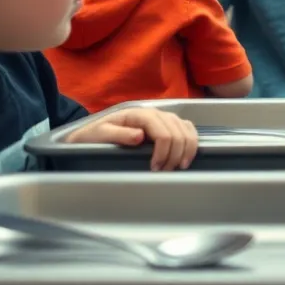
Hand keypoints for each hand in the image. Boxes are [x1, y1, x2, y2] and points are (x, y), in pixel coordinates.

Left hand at [66, 108, 198, 171]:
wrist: (93, 133)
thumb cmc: (95, 135)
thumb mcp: (100, 134)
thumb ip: (118, 134)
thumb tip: (140, 136)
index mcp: (140, 114)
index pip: (163, 133)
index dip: (163, 153)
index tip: (155, 169)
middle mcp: (155, 112)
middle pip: (178, 133)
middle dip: (175, 155)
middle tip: (164, 172)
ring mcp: (164, 117)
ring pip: (187, 130)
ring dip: (186, 150)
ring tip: (178, 167)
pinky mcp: (169, 123)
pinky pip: (188, 129)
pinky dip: (191, 142)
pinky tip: (185, 156)